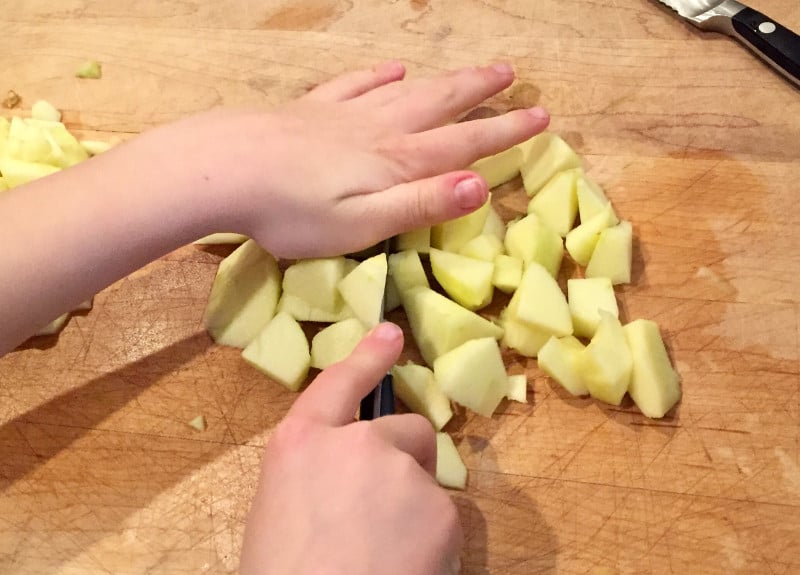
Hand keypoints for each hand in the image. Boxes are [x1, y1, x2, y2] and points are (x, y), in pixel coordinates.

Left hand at [156, 61, 549, 257]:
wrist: (219, 170)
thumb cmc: (290, 212)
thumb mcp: (363, 224)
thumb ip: (421, 204)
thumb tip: (482, 186)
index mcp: (395, 162)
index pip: (463, 144)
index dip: (504, 132)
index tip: (541, 116)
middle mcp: (378, 130)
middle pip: (439, 105)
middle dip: (480, 94)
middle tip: (513, 77)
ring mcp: (342, 115)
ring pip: (406, 91)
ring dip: (443, 81)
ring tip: (472, 71)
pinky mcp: (310, 110)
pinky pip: (355, 85)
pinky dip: (379, 76)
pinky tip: (392, 70)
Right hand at [237, 323, 462, 574]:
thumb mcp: (276, 517)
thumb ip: (313, 479)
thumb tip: (339, 484)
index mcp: (301, 444)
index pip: (340, 384)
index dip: (368, 357)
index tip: (391, 334)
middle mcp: (356, 444)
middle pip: (405, 430)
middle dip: (405, 459)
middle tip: (385, 512)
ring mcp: (404, 472)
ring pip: (426, 478)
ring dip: (415, 506)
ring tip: (386, 557)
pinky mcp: (442, 510)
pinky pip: (443, 519)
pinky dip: (432, 543)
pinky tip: (405, 574)